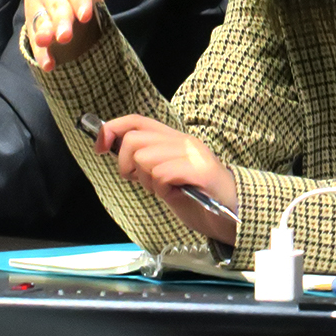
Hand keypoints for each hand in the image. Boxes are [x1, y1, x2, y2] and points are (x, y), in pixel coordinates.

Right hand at [22, 0, 131, 69]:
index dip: (79, 1)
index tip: (85, 17)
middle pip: (55, 4)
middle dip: (61, 20)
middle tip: (65, 37)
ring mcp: (36, 2)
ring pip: (40, 19)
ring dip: (44, 32)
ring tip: (47, 43)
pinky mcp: (31, 20)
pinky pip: (33, 36)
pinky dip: (40, 51)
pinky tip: (48, 64)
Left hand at [99, 114, 238, 244]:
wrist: (236, 215)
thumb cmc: (199, 199)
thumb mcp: (166, 178)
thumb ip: (146, 164)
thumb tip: (114, 152)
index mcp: (175, 139)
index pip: (136, 120)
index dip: (112, 129)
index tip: (99, 147)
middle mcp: (184, 141)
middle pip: (134, 139)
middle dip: (126, 164)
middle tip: (140, 181)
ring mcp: (193, 154)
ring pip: (145, 158)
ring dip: (147, 180)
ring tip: (164, 189)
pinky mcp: (200, 171)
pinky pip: (162, 173)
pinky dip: (161, 188)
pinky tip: (175, 193)